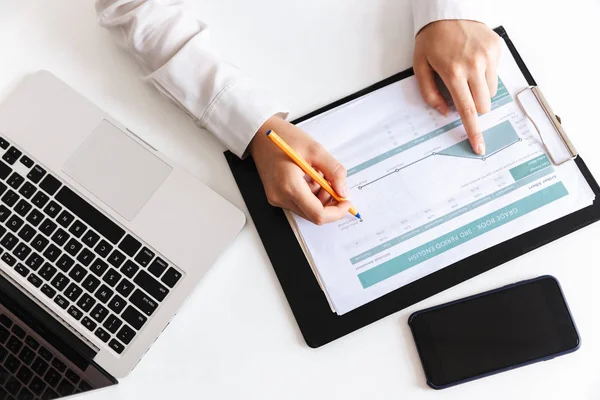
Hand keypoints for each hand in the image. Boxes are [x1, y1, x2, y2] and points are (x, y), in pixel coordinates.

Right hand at [249, 116, 350, 224]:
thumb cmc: (283, 138)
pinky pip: (298, 202)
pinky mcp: (276, 195)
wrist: (260, 134)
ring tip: (317, 174)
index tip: (346, 201)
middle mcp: (280, 197)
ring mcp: (276, 198)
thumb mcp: (315, 149)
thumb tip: (343, 190)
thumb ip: (333, 171)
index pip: (318, 214)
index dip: (336, 212)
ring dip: (319, 197)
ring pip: (307, 209)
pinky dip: (309, 194)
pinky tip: (308, 176)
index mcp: (289, 186)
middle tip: (333, 182)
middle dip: (328, 202)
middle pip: (313, 214)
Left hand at [414, 20, 501, 154]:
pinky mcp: (497, 48)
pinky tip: (473, 61)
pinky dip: (485, 75)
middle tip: (461, 95)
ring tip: (466, 74)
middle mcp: (474, 65)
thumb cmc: (431, 40)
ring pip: (491, 92)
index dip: (473, 131)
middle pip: (483, 105)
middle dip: (473, 108)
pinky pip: (495, 74)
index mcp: (453, 72)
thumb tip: (445, 112)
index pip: (467, 110)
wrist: (447, 11)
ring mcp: (488, 56)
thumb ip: (430, 94)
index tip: (479, 146)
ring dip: (479, 91)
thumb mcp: (420, 67)